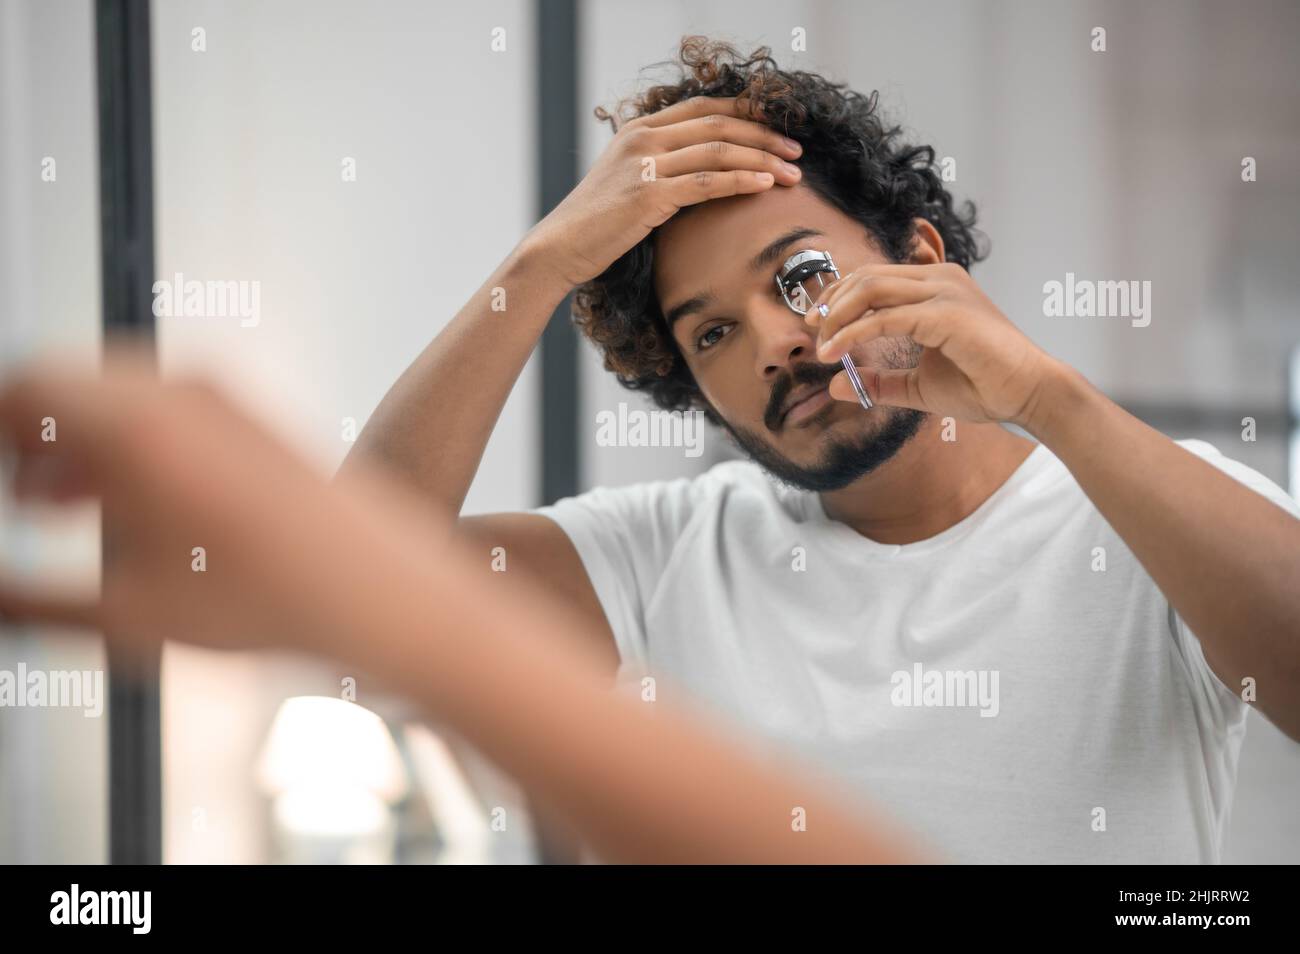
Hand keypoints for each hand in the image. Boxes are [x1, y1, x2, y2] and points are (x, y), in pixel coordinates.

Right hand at [0, 346, 444, 658]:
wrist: (381, 589)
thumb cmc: (275, 596)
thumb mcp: (130, 613)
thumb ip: (34, 597)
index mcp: (137, 424)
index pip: (24, 387)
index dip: (2, 433)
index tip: (5, 480)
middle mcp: (181, 393)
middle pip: (68, 386)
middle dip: (32, 440)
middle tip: (23, 500)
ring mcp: (223, 396)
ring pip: (118, 395)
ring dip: (82, 442)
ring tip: (71, 508)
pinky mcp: (252, 412)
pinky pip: (167, 405)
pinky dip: (133, 440)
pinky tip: (137, 501)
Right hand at [526, 95, 803, 287]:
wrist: (560, 247)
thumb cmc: (596, 225)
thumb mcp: (627, 183)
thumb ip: (660, 169)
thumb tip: (701, 176)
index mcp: (639, 129)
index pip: (704, 108)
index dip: (746, 114)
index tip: (778, 129)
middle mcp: (643, 138)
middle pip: (719, 125)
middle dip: (765, 137)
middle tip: (797, 151)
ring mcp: (645, 164)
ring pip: (719, 151)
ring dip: (762, 160)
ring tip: (792, 173)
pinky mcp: (648, 194)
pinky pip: (706, 182)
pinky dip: (741, 181)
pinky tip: (765, 185)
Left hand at [806, 261, 1060, 426]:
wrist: (1029, 394)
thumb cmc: (983, 386)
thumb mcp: (918, 385)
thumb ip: (879, 382)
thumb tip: (834, 385)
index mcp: (936, 285)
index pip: (874, 277)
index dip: (839, 297)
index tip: (817, 326)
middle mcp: (940, 278)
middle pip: (868, 276)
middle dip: (832, 302)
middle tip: (811, 331)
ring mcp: (945, 291)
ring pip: (872, 288)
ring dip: (838, 316)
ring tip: (822, 345)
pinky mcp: (946, 313)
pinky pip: (886, 317)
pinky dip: (854, 334)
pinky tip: (836, 352)